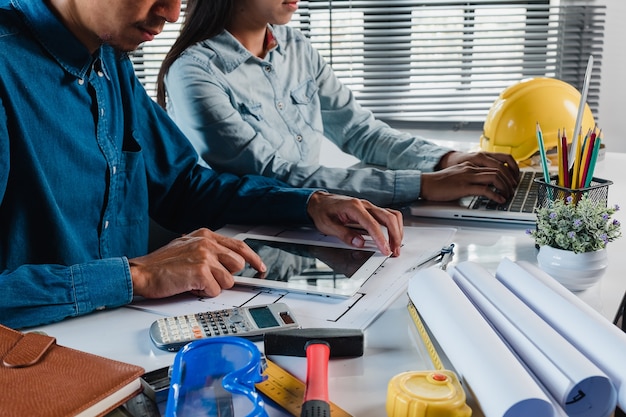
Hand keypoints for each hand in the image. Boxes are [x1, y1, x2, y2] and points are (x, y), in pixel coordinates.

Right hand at [129, 228, 265, 298]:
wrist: (141, 273)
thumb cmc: (161, 264)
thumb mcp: (187, 246)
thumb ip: (208, 250)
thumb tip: (228, 262)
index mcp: (205, 235)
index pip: (239, 246)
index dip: (253, 258)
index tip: (260, 267)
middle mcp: (207, 243)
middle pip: (238, 264)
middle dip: (226, 275)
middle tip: (209, 279)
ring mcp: (205, 256)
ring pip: (228, 280)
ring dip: (213, 286)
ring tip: (195, 282)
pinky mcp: (201, 272)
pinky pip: (215, 290)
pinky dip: (203, 293)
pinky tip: (190, 286)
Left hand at [306, 191, 402, 256]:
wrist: (319, 202)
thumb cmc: (322, 212)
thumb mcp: (328, 226)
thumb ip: (344, 235)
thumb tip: (359, 243)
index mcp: (354, 207)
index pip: (372, 224)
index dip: (381, 238)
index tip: (385, 250)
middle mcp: (364, 205)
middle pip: (388, 217)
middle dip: (395, 235)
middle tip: (395, 250)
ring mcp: (369, 206)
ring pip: (391, 215)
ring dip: (397, 230)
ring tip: (395, 246)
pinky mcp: (370, 210)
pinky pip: (387, 215)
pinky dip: (393, 226)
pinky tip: (392, 236)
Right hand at [422, 151, 520, 202]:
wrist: (426, 184)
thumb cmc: (439, 183)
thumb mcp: (457, 176)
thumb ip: (470, 178)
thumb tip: (482, 187)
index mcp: (470, 165)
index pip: (495, 165)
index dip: (507, 174)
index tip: (510, 182)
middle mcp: (471, 168)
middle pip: (499, 170)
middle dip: (509, 181)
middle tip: (513, 190)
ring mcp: (468, 177)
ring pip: (495, 177)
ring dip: (505, 187)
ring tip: (508, 196)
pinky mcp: (464, 187)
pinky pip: (485, 190)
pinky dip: (495, 195)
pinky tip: (499, 200)